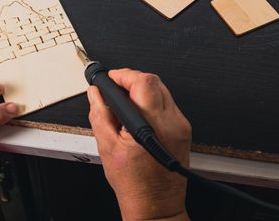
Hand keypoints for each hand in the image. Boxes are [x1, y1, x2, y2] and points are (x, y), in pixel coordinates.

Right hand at [88, 69, 191, 220]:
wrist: (156, 204)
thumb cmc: (134, 184)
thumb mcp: (107, 148)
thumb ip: (100, 115)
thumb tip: (95, 94)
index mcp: (152, 126)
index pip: (143, 82)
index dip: (123, 75)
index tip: (110, 79)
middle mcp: (172, 123)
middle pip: (154, 81)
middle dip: (131, 79)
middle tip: (115, 88)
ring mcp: (181, 125)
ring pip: (161, 89)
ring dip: (141, 89)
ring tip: (125, 102)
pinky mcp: (183, 129)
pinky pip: (167, 103)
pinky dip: (150, 101)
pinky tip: (138, 113)